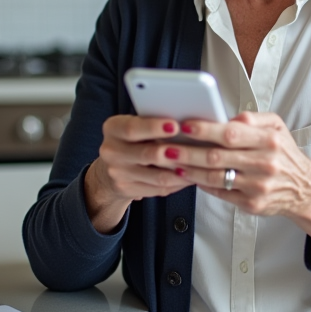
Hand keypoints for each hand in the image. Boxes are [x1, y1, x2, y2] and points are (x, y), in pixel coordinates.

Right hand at [83, 115, 193, 232]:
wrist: (111, 168)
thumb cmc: (132, 140)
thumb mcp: (135, 125)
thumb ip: (152, 122)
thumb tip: (185, 122)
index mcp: (113, 128)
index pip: (133, 128)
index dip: (154, 127)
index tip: (176, 125)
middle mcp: (111, 151)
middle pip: (147, 153)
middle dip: (174, 152)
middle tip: (196, 149)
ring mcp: (117, 173)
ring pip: (157, 176)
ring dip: (181, 171)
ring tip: (200, 165)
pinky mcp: (126, 190)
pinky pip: (158, 189)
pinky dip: (177, 183)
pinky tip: (190, 176)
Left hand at [167, 112, 310, 253]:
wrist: (304, 189)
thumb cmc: (284, 154)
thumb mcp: (276, 126)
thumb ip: (252, 118)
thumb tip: (226, 117)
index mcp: (269, 140)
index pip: (231, 133)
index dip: (205, 129)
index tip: (185, 125)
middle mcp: (264, 163)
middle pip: (217, 156)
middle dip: (188, 151)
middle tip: (167, 146)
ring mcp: (257, 186)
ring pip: (215, 177)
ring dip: (189, 170)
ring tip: (171, 162)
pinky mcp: (251, 204)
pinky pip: (220, 193)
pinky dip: (201, 184)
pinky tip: (188, 176)